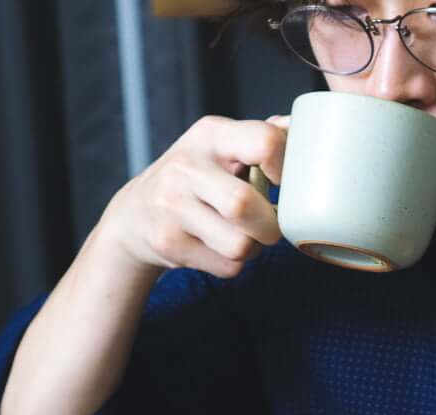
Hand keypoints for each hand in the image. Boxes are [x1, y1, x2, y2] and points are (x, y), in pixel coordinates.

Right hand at [98, 115, 288, 279]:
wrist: (136, 215)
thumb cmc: (196, 179)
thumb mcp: (220, 147)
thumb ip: (260, 138)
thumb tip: (300, 127)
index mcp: (211, 135)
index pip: (265, 142)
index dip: (287, 168)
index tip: (284, 184)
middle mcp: (186, 167)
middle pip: (244, 205)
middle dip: (270, 225)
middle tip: (269, 225)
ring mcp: (172, 206)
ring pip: (240, 245)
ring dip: (253, 248)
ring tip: (241, 235)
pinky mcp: (169, 243)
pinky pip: (228, 266)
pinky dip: (233, 263)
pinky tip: (218, 246)